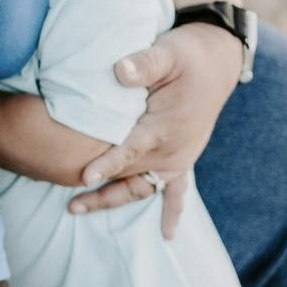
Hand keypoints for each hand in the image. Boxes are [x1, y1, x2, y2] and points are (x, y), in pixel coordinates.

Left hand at [69, 23, 241, 237]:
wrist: (217, 61)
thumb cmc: (188, 55)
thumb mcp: (167, 52)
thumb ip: (144, 63)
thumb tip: (119, 70)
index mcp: (165, 126)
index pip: (130, 148)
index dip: (108, 163)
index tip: (84, 176)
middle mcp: (173, 148)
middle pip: (129, 175)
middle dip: (100, 191)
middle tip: (68, 206)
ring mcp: (179, 157)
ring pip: (141, 187)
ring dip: (114, 201)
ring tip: (79, 210)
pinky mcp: (183, 157)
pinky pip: (177, 190)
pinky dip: (172, 211)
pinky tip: (167, 235)